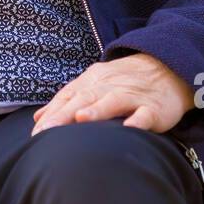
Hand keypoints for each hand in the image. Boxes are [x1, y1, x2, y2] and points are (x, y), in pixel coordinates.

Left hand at [31, 52, 194, 135]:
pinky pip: (145, 114)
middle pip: (84, 99)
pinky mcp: (154, 107)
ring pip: (113, 101)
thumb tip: (39, 118)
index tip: (35, 135)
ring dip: (97, 110)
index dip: (52, 115)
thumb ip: (67, 101)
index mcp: (93, 81)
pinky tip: (129, 128)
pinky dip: (137, 120)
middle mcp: (110, 86)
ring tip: (81, 119)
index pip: (68, 97)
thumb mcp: (94, 85)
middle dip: (64, 115)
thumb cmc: (125, 82)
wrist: (168, 68)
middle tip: (46, 133)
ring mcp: (132, 96)